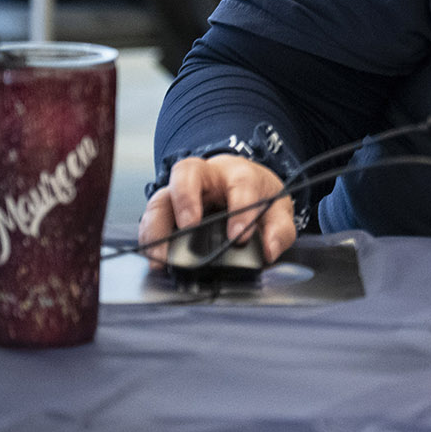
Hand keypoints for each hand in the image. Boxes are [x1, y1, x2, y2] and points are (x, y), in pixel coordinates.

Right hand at [139, 155, 296, 264]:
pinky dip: (150, 238)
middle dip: (185, 199)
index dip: (240, 209)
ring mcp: (181, 191)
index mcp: (239, 172)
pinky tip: (155, 259)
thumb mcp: (278, 209)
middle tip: (189, 228)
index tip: (239, 236)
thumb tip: (270, 251)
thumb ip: (280, 229)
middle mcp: (205, 176)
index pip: (240, 183)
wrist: (242, 184)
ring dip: (157, 226)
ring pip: (161, 197)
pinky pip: (151, 219)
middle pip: (186, 173)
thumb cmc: (257, 195)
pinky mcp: (167, 209)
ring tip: (162, 255)